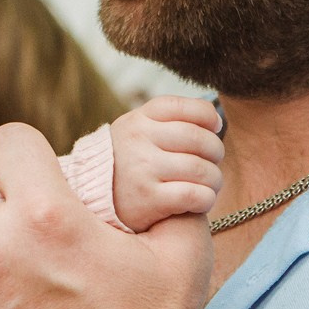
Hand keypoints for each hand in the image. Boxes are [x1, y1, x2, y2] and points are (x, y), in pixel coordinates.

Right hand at [110, 95, 224, 231]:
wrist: (92, 198)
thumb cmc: (126, 163)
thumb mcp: (136, 132)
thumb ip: (169, 121)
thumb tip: (216, 119)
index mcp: (138, 120)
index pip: (186, 108)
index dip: (209, 116)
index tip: (215, 128)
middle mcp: (139, 141)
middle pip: (199, 139)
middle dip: (215, 152)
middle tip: (212, 163)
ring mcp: (143, 169)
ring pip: (202, 169)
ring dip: (214, 180)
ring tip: (209, 185)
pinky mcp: (149, 199)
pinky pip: (195, 195)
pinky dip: (206, 199)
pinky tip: (200, 201)